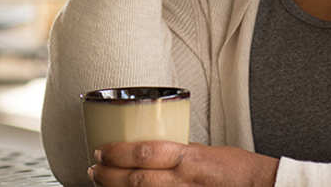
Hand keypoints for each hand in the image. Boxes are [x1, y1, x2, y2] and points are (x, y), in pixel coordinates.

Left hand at [88, 141, 277, 186]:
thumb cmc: (236, 168)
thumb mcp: (203, 150)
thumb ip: (177, 151)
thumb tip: (152, 148)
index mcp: (188, 158)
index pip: (145, 153)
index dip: (117, 154)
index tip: (101, 150)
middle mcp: (184, 181)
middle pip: (136, 180)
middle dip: (109, 175)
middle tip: (93, 168)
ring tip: (102, 182)